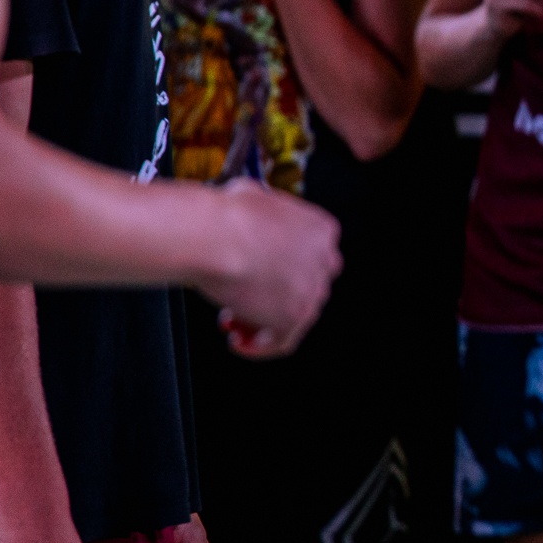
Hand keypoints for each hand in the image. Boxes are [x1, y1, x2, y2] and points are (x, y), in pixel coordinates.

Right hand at [197, 181, 341, 358]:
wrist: (217, 236)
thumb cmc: (226, 214)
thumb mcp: (254, 195)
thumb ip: (262, 213)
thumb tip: (248, 208)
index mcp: (321, 230)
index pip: (311, 256)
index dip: (280, 269)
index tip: (256, 273)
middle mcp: (325, 260)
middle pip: (305, 286)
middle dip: (272, 297)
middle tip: (242, 301)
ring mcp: (312, 289)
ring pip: (296, 316)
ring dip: (262, 322)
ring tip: (233, 323)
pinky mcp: (294, 315)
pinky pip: (283, 341)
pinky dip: (261, 346)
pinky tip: (239, 342)